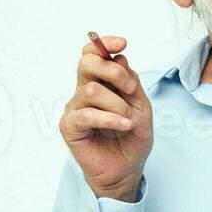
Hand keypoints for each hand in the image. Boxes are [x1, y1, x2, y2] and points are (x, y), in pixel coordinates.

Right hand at [59, 34, 152, 201]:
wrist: (127, 169)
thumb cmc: (132, 138)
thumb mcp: (141, 107)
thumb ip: (131, 83)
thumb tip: (120, 58)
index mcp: (101, 82)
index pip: (93, 53)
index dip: (104, 43)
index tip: (122, 43)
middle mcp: (84, 91)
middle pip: (87, 63)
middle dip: (112, 71)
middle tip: (129, 89)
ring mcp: (75, 108)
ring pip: (91, 90)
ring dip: (117, 104)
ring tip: (129, 119)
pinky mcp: (70, 126)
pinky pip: (86, 114)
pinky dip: (109, 119)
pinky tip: (123, 126)